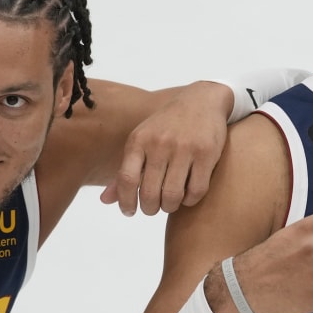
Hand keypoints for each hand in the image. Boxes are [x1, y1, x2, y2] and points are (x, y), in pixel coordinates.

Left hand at [102, 81, 233, 214]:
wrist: (201, 100)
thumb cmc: (167, 126)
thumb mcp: (142, 140)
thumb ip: (126, 170)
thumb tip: (105, 200)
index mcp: (138, 140)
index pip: (126, 179)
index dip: (126, 201)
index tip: (130, 211)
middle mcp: (159, 143)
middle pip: (150, 193)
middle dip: (150, 208)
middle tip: (153, 208)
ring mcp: (184, 148)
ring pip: (173, 196)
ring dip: (170, 207)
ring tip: (170, 203)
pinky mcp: (206, 153)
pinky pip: (196, 191)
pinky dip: (190, 201)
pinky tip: (187, 196)